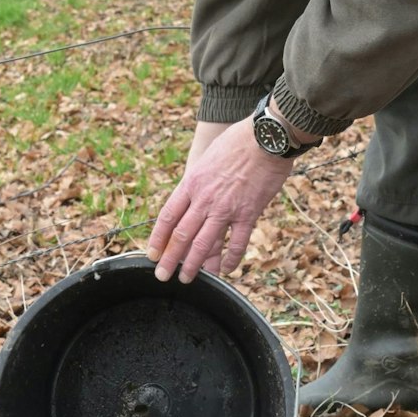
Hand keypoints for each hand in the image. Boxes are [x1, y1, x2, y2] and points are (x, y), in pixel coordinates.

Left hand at [146, 119, 292, 281]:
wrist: (265, 137)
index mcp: (192, 183)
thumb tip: (193, 195)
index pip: (168, 216)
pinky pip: (237, 242)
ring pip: (205, 243)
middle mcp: (204, 199)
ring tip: (189, 279)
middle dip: (170, 259)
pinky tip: (227, 270)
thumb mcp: (207, 157)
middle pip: (181, 235)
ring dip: (195, 265)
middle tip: (163, 276)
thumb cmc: (237, 142)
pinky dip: (231, 258)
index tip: (152, 253)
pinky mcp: (249, 213)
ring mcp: (226, 208)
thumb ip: (199, 179)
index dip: (158, 238)